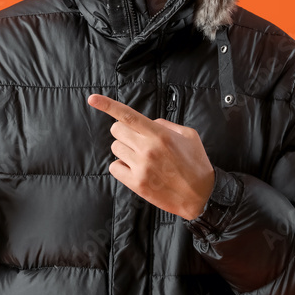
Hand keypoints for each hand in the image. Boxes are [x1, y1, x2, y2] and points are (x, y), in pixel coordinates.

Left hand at [87, 93, 214, 219]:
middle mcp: (147, 149)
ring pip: (115, 148)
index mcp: (159, 134)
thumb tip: (148, 122)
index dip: (107, 105)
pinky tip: (136, 169)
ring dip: (124, 149)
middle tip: (138, 140)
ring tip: (141, 157)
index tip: (92, 98)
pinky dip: (121, 166)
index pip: (128, 115)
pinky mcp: (136, 183)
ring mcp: (140, 167)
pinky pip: (114, 167)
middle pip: (116, 130)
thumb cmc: (196, 164)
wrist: (201, 195)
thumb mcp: (188, 135)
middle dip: (124, 132)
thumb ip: (166, 124)